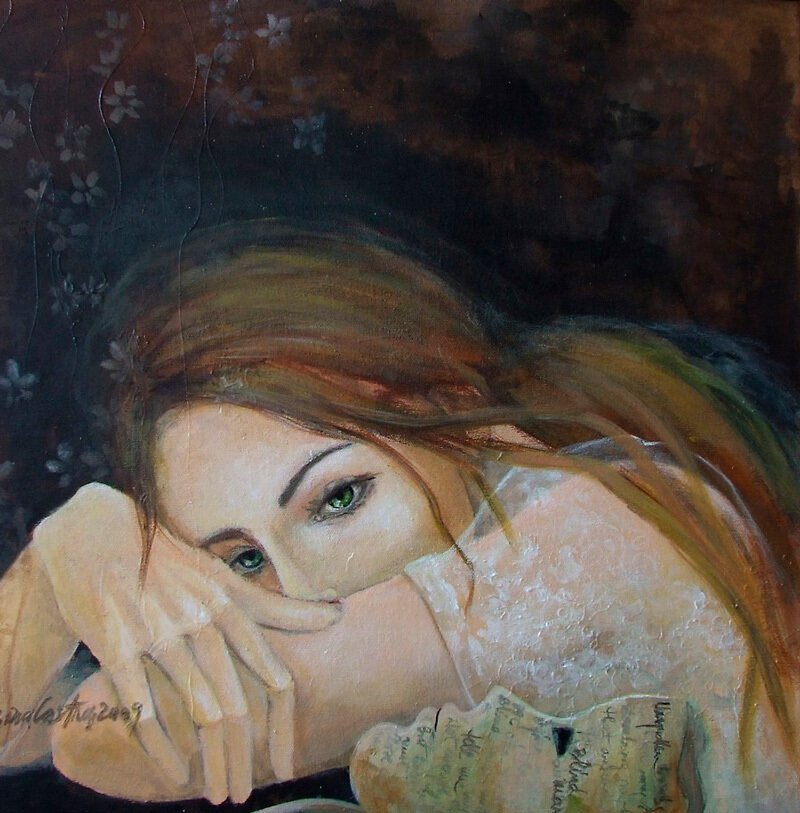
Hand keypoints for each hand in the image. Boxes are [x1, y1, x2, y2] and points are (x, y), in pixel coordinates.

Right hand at [30, 483, 340, 803]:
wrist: (99, 537)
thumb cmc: (173, 565)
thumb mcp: (228, 581)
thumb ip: (279, 606)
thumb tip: (339, 612)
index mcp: (234, 607)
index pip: (275, 678)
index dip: (284, 728)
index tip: (287, 766)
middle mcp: (203, 620)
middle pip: (238, 706)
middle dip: (244, 760)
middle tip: (242, 795)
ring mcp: (160, 633)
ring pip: (199, 711)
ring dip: (210, 761)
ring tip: (215, 794)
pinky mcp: (117, 645)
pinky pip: (142, 707)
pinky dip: (161, 747)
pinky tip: (173, 773)